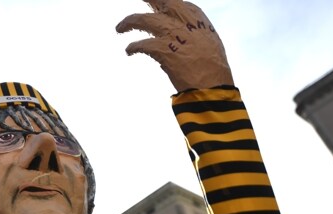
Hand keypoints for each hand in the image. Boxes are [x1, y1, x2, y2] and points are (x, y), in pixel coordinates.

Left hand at [116, 0, 233, 91]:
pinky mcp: (163, 49)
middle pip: (160, 1)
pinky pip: (141, 44)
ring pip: (143, 19)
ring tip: (119, 28)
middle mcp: (183, 20)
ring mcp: (172, 33)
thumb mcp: (207, 41)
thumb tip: (172, 35)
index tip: (153, 5)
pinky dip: (133, 47)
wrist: (213, 85)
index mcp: (196, 16)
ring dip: (128, 22)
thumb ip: (190, 33)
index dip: (161, 3)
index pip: (175, 2)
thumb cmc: (212, 67)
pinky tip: (129, 50)